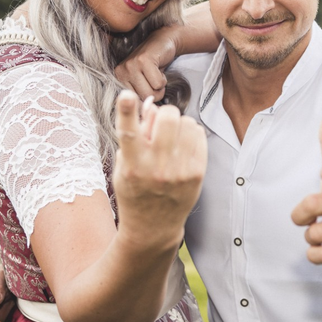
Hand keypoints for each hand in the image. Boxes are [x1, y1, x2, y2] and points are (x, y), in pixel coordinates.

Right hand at [112, 90, 206, 245]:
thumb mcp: (123, 165)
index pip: (128, 133)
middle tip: (160, 124)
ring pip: (186, 122)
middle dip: (164, 113)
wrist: (153, 226)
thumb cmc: (134, 190)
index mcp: (131, 165)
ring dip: (178, 123)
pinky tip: (182, 145)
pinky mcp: (197, 173)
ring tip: (171, 138)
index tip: (127, 95)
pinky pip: (198, 134)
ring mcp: (179, 171)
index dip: (126, 111)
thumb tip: (150, 103)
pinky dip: (190, 133)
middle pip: (167, 117)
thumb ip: (134, 134)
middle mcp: (156, 168)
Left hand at [114, 27, 178, 100]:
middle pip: (143, 99)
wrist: (163, 43)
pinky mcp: (144, 60)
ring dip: (159, 86)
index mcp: (117, 79)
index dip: (146, 98)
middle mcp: (121, 72)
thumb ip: (140, 98)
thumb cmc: (154, 67)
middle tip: (153, 78)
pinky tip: (158, 68)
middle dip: (154, 92)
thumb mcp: (142, 83)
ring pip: (151, 93)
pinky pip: (158, 83)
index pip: (133, 103)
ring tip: (155, 73)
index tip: (146, 85)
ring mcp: (131, 65)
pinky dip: (163, 78)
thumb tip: (145, 111)